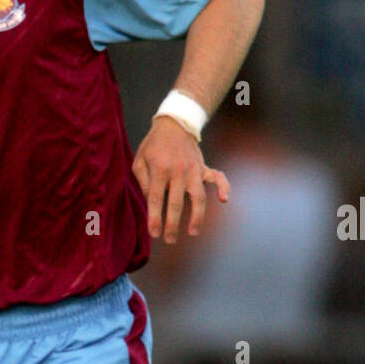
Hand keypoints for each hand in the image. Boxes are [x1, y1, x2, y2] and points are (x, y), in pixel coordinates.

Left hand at [132, 116, 229, 243]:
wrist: (174, 123)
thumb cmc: (153, 145)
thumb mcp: (140, 160)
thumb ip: (143, 182)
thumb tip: (151, 202)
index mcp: (160, 170)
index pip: (156, 199)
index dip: (155, 218)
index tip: (154, 233)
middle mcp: (178, 172)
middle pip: (177, 203)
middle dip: (173, 225)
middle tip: (169, 240)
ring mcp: (193, 170)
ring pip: (198, 197)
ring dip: (197, 216)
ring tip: (193, 233)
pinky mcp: (203, 167)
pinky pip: (217, 177)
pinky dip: (224, 187)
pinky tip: (224, 200)